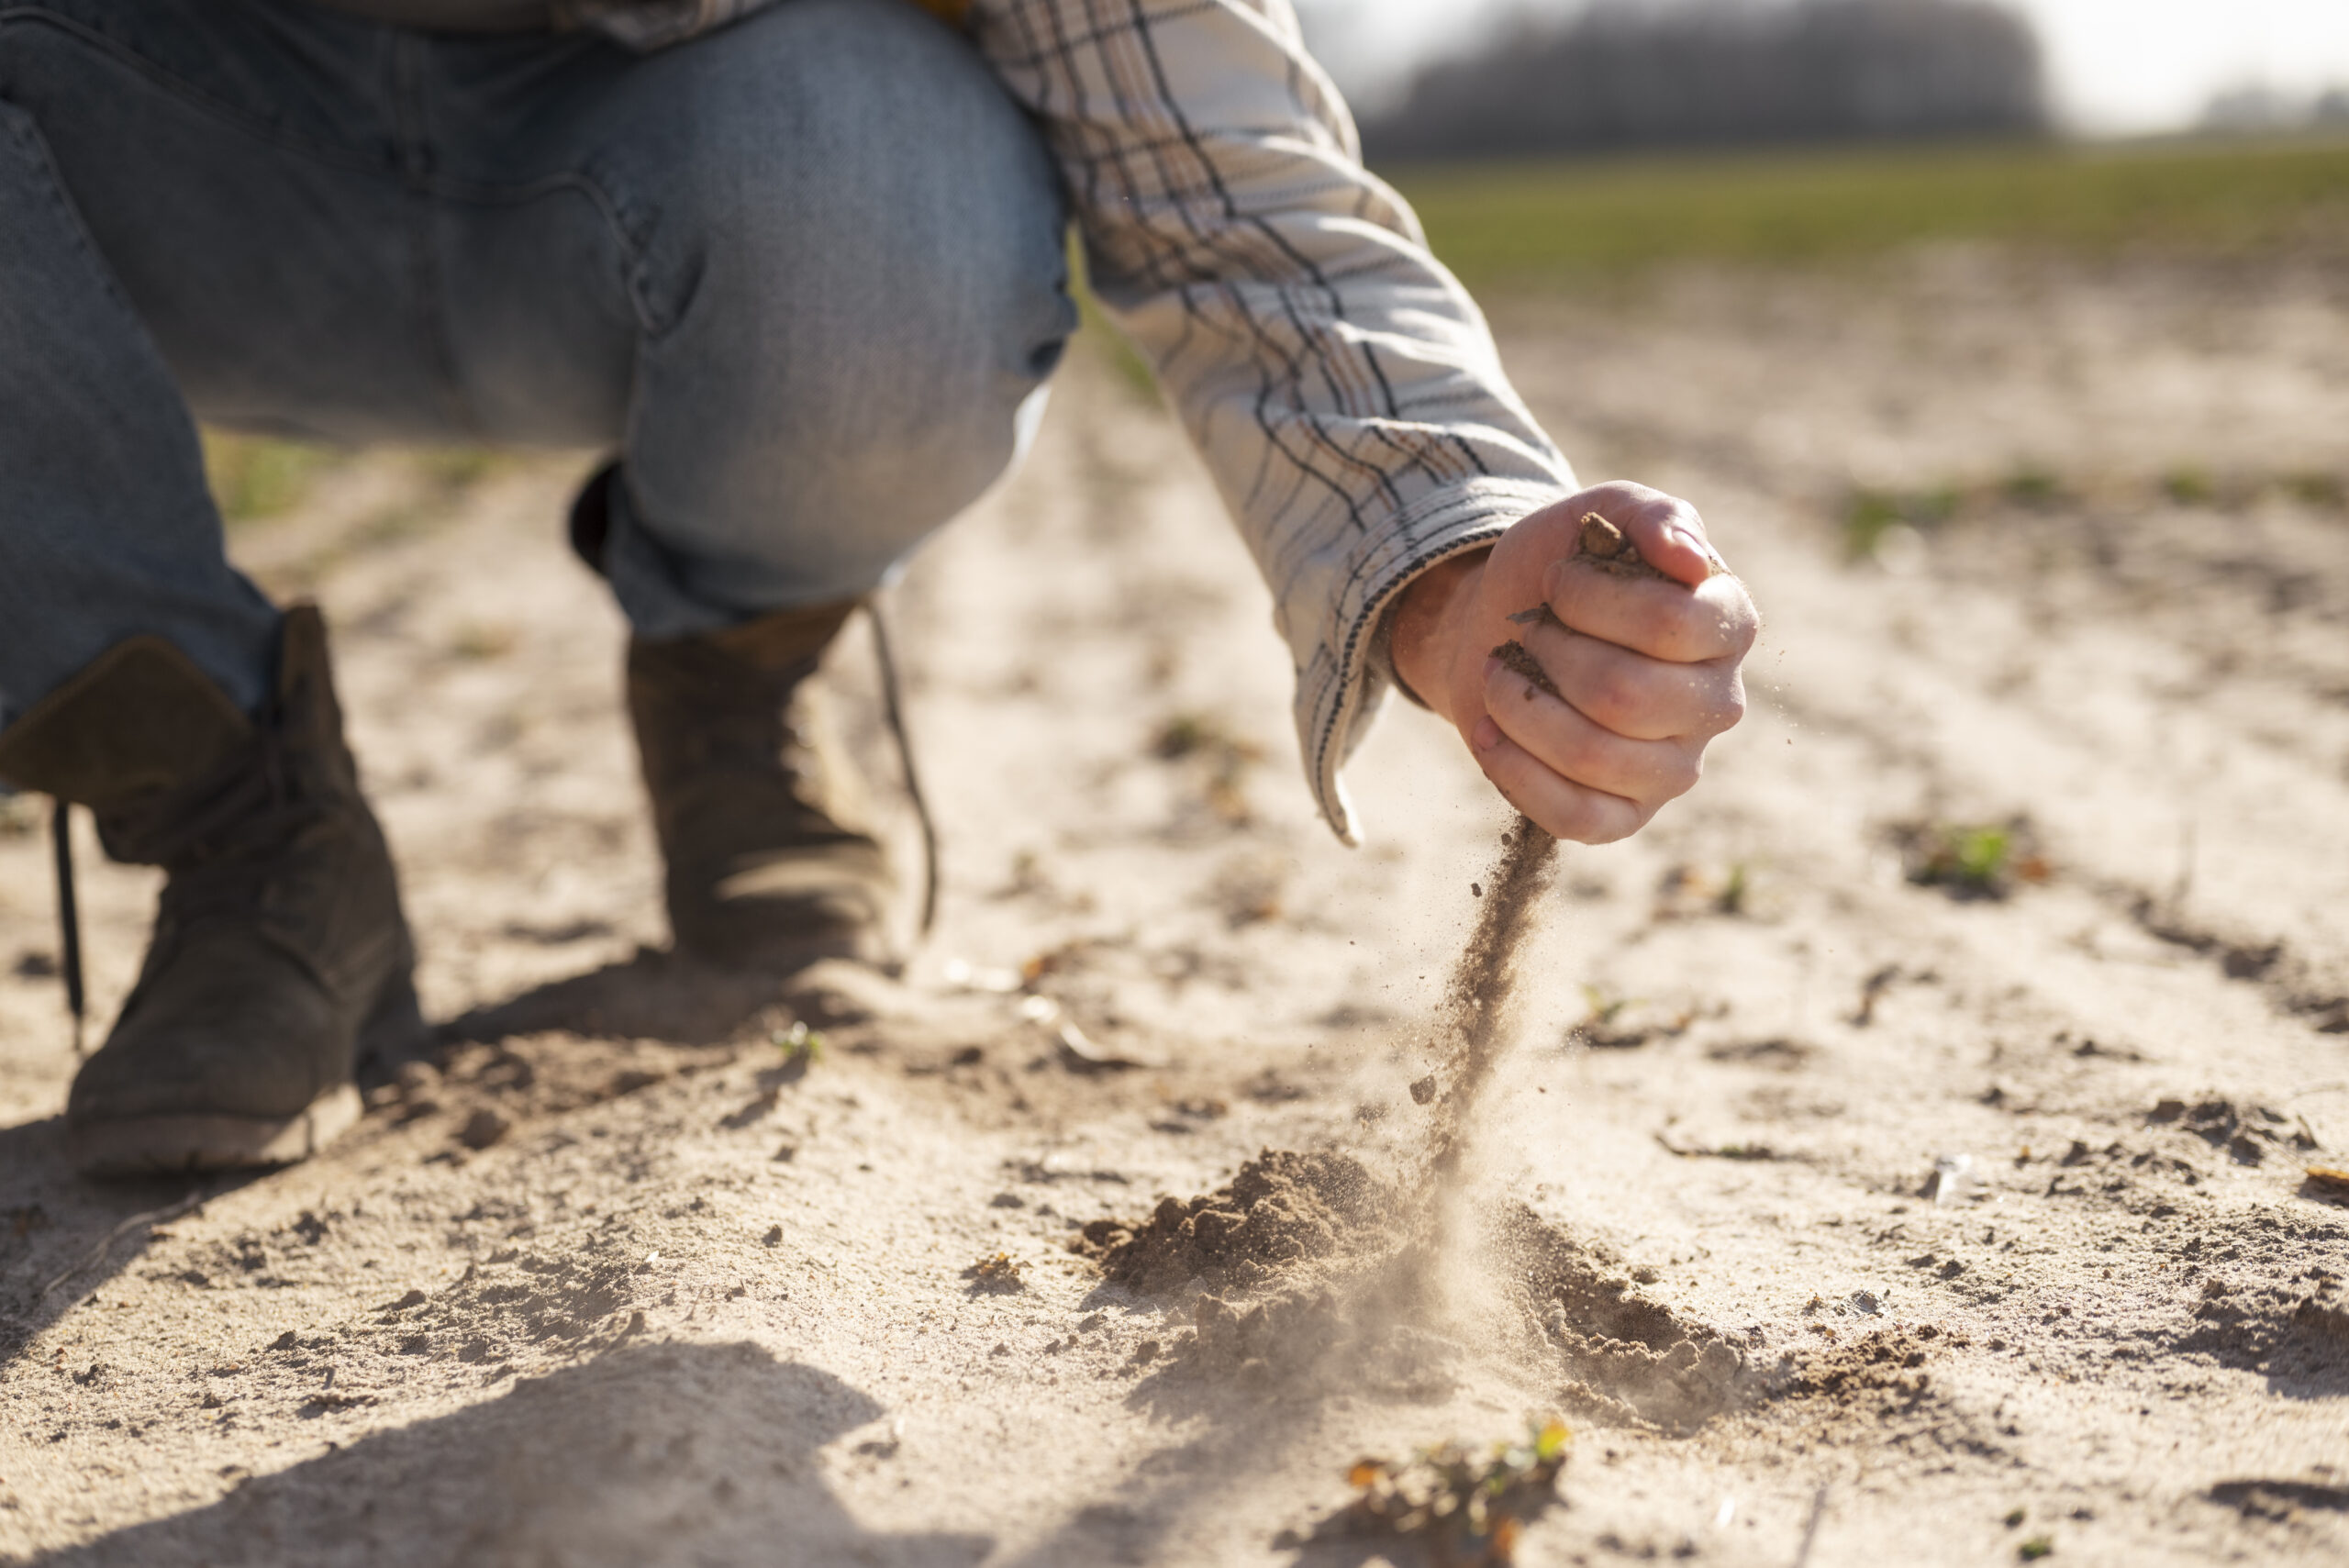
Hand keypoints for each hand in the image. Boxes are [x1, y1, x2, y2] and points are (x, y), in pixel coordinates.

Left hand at [1388, 481, 1755, 842]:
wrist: (1500, 626)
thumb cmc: (1560, 570)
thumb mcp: (1600, 514)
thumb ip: (1652, 516)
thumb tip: (1691, 560)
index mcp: (1729, 624)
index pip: (1669, 624)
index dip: (1590, 599)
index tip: (1556, 580)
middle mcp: (1717, 703)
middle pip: (1624, 695)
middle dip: (1548, 654)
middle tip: (1528, 630)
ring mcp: (1676, 768)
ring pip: (1592, 757)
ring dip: (1521, 707)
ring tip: (1498, 674)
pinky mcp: (1627, 815)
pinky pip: (1576, 817)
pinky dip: (1515, 771)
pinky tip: (1489, 732)